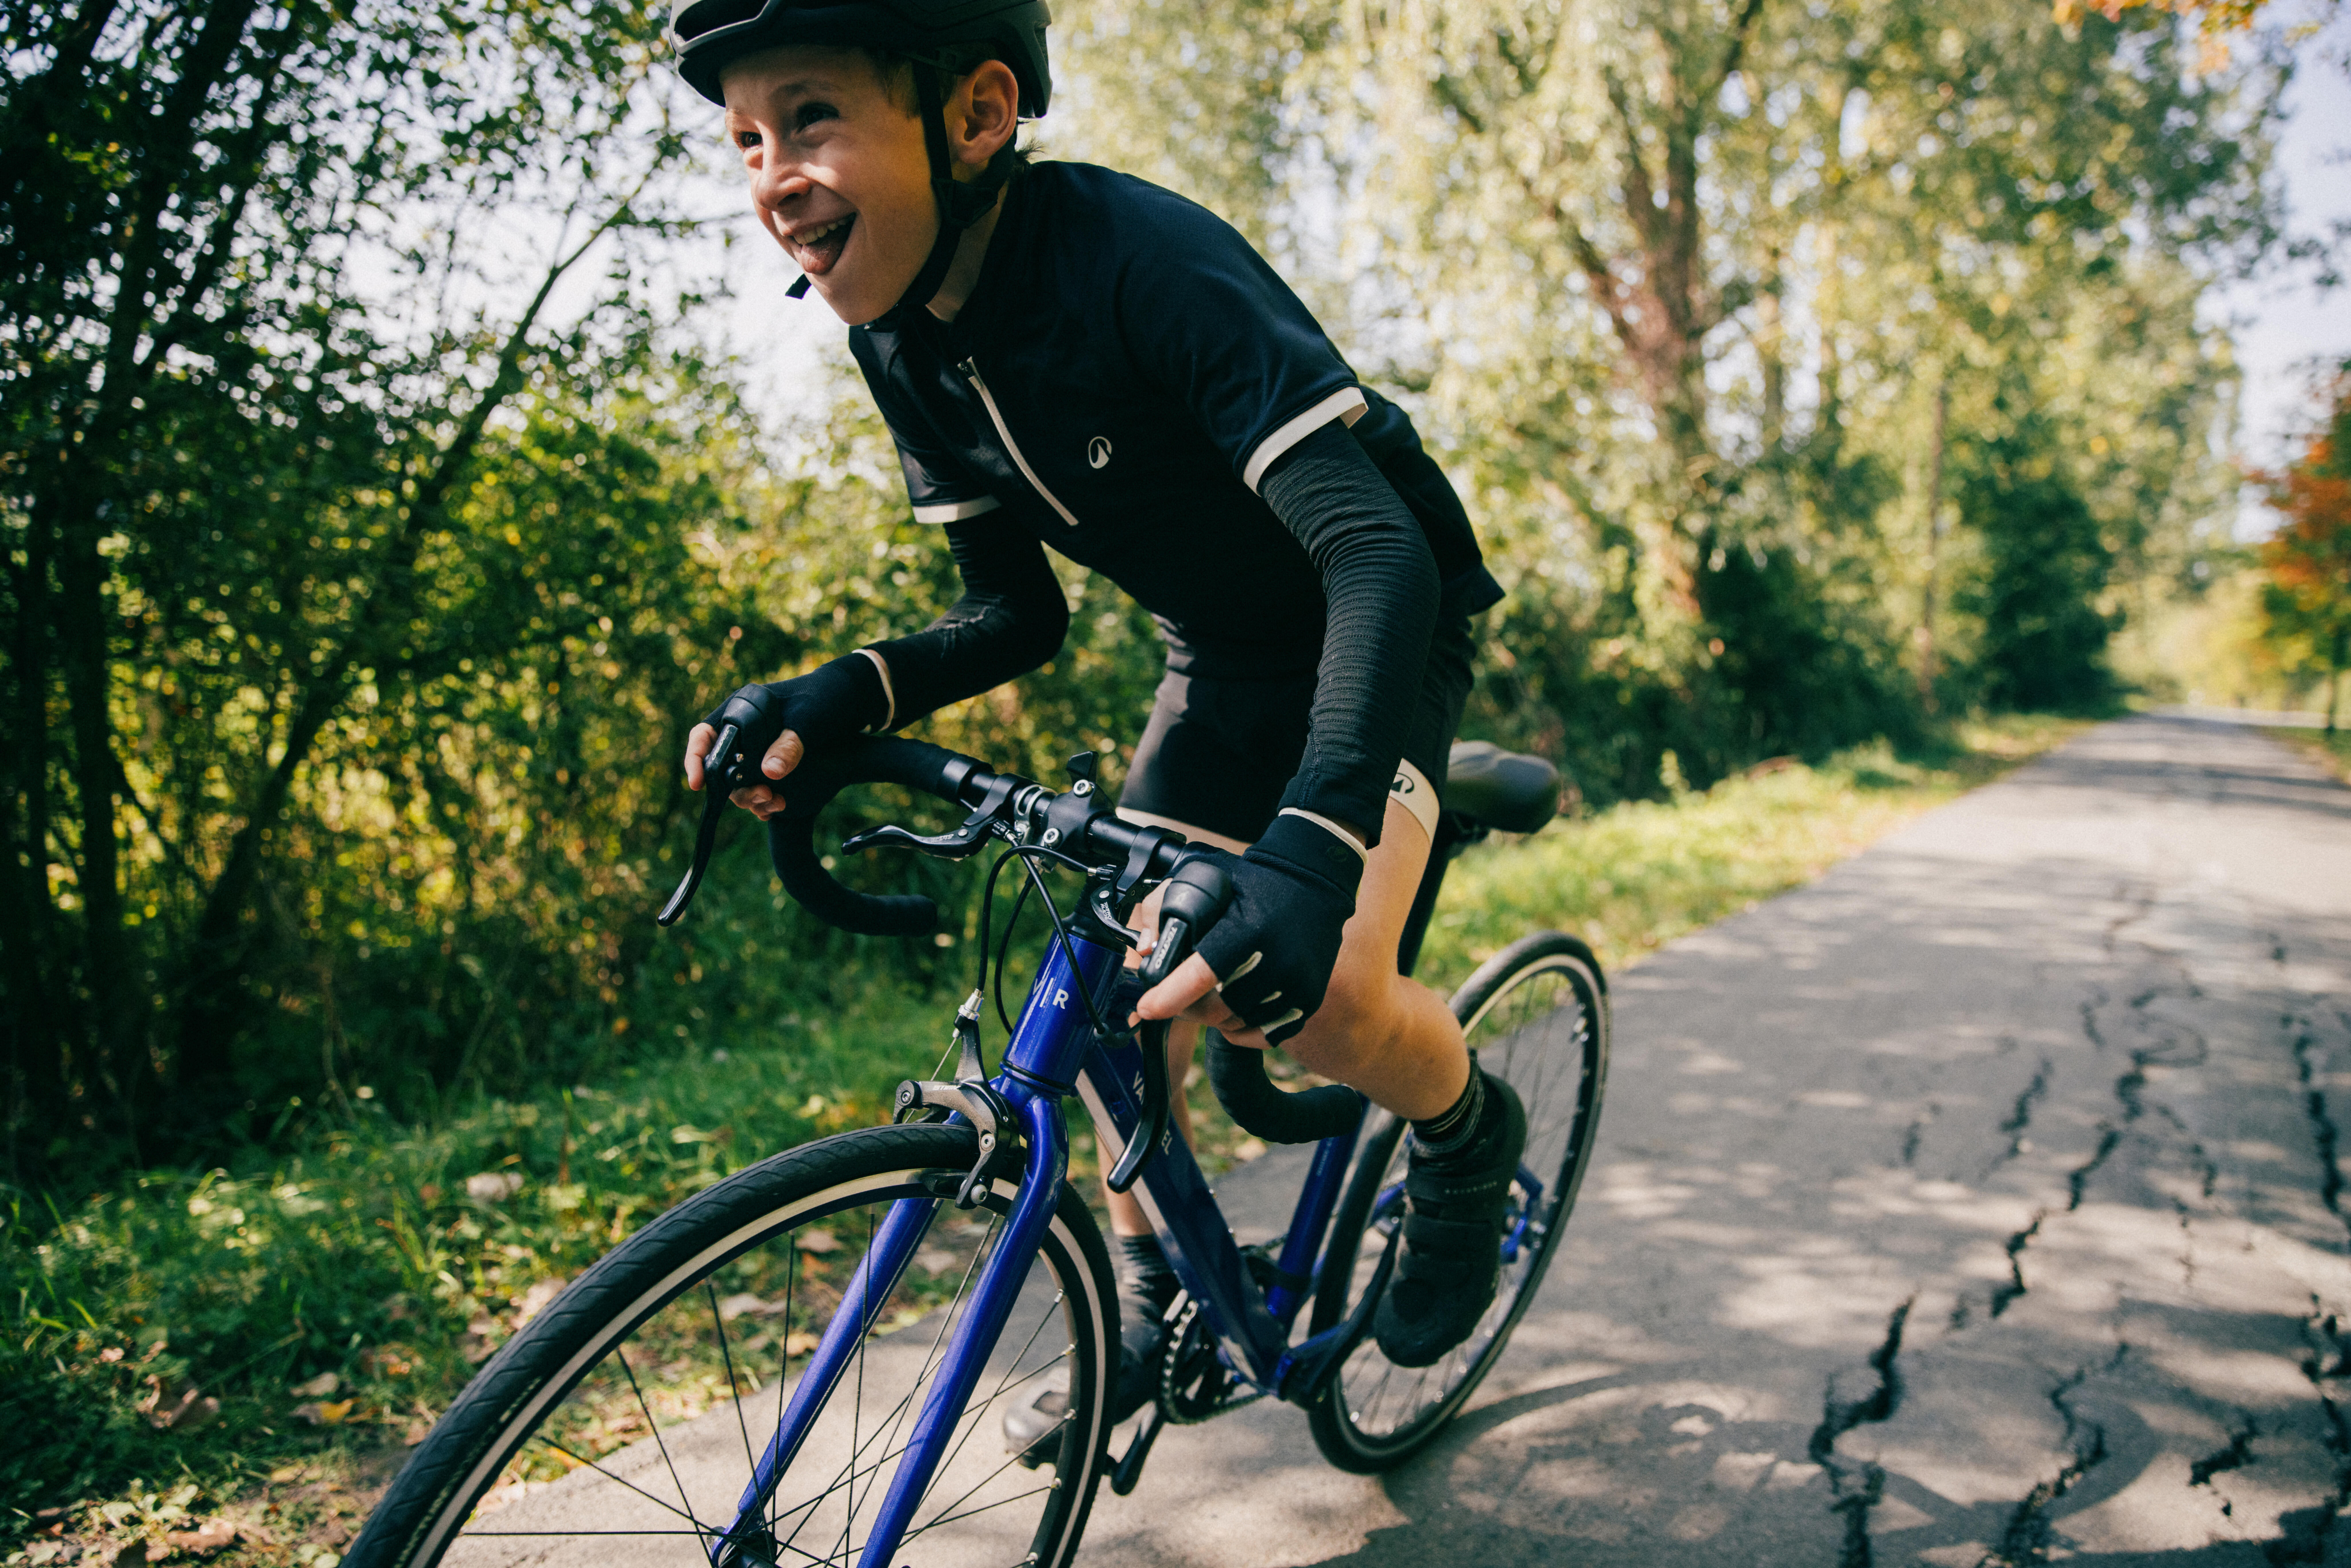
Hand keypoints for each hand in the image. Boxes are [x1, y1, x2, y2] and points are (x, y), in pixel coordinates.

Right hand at [682, 653, 887, 820]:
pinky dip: (764, 799)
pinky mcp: (773, 761)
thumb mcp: (809, 718)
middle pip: (720, 765)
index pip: (705, 734)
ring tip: (774, 803)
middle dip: (734, 788)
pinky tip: (776, 808)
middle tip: (760, 798)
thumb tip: (770, 773)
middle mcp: (745, 729)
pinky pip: (758, 785)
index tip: (697, 784)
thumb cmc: (826, 698)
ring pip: (739, 780)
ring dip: (752, 796)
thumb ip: (791, 743)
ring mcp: (758, 747)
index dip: (694, 759)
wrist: (852, 699)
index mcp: (742, 709)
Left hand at [1133, 814, 1363, 1045]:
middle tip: (1175, 996)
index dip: (1170, 996)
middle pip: (1216, 1009)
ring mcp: (1296, 985)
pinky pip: (1264, 1035)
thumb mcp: (1202, 879)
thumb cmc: (1251, 884)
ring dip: (1214, 1017)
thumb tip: (1143, 951)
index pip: (1203, 974)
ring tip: (1208, 994)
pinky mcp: (1308, 1000)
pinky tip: (1233, 1008)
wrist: (1312, 883)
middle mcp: (1277, 961)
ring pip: (1237, 1024)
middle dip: (1187, 1007)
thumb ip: (1162, 909)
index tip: (1146, 1008)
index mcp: (1248, 930)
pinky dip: (1242, 1029)